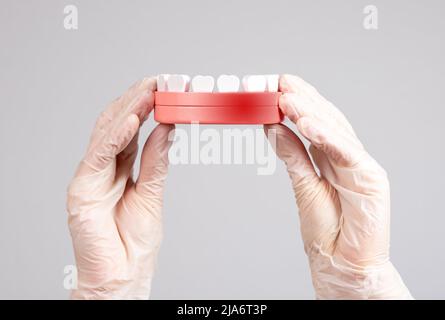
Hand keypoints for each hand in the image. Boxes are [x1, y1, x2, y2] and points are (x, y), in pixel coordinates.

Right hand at [67, 77, 173, 298]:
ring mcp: (90, 176)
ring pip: (106, 134)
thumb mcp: (152, 193)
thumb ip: (156, 161)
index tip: (170, 88)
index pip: (133, 129)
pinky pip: (98, 156)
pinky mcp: (82, 189)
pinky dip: (114, 137)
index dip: (149, 106)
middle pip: (118, 124)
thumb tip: (165, 129)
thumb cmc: (134, 242)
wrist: (123, 275)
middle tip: (161, 81)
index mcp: (120, 168)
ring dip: (129, 110)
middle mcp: (103, 167)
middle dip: (139, 100)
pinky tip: (132, 121)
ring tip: (150, 91)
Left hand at [265, 74, 411, 298]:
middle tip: (277, 83)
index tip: (272, 86)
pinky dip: (328, 137)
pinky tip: (307, 123)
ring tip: (286, 98)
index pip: (314, 122)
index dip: (296, 102)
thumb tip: (273, 127)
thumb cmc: (326, 230)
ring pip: (336, 131)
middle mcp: (347, 156)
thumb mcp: (302, 185)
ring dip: (311, 112)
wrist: (343, 264)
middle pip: (325, 120)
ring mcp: (360, 165)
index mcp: (330, 157)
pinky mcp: (372, 180)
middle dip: (301, 99)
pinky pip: (347, 153)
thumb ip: (292, 155)